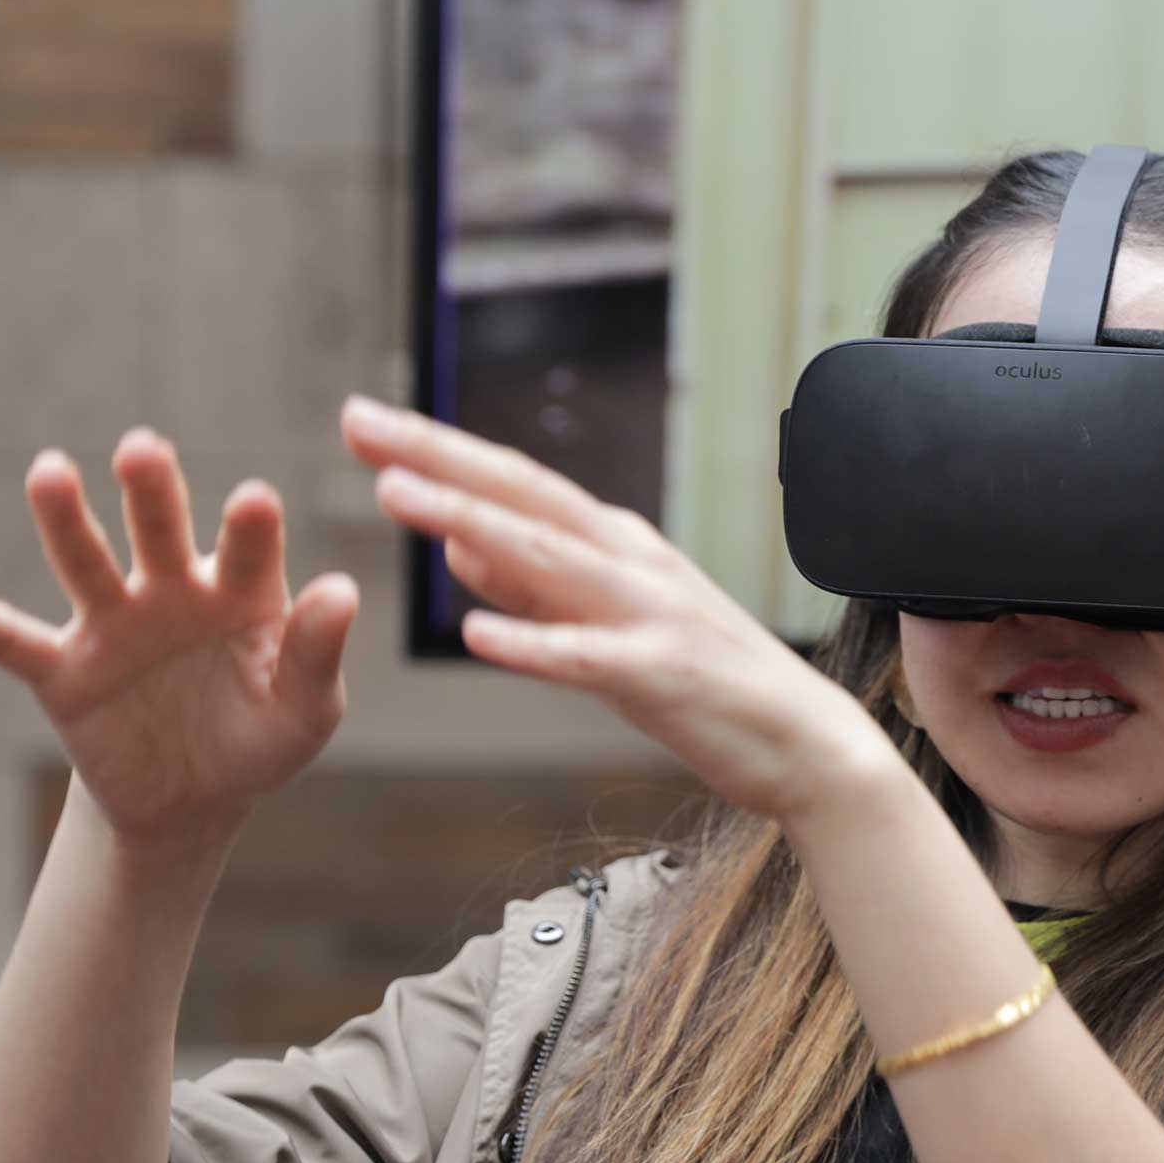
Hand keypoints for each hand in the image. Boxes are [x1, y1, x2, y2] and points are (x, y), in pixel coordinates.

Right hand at [0, 431, 359, 849]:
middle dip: (151, 493)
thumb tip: (342, 590)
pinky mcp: (64, 672)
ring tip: (49, 471)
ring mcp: (113, 625)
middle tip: (143, 451)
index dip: (249, 528)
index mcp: (241, 591)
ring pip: (84, 563)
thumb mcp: (305, 712)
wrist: (196, 797)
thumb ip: (316, 655)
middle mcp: (172, 591)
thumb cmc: (261, 738)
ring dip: (65, 520)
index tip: (253, 502)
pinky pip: (10, 641)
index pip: (247, 550)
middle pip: (159, 531)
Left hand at [343, 397, 896, 822]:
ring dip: (468, 522)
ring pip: (546, 556)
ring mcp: (647, 613)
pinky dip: (532, 642)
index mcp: (614, 543)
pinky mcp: (661, 674)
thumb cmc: (707, 685)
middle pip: (521, 495)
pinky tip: (477, 633)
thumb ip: (534, 586)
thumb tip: (456, 545)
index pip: (515, 482)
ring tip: (395, 496)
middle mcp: (629, 560)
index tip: (367, 421)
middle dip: (435, 455)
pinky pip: (585, 658)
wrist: (805, 741)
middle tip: (358, 420)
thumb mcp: (608, 621)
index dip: (438, 449)